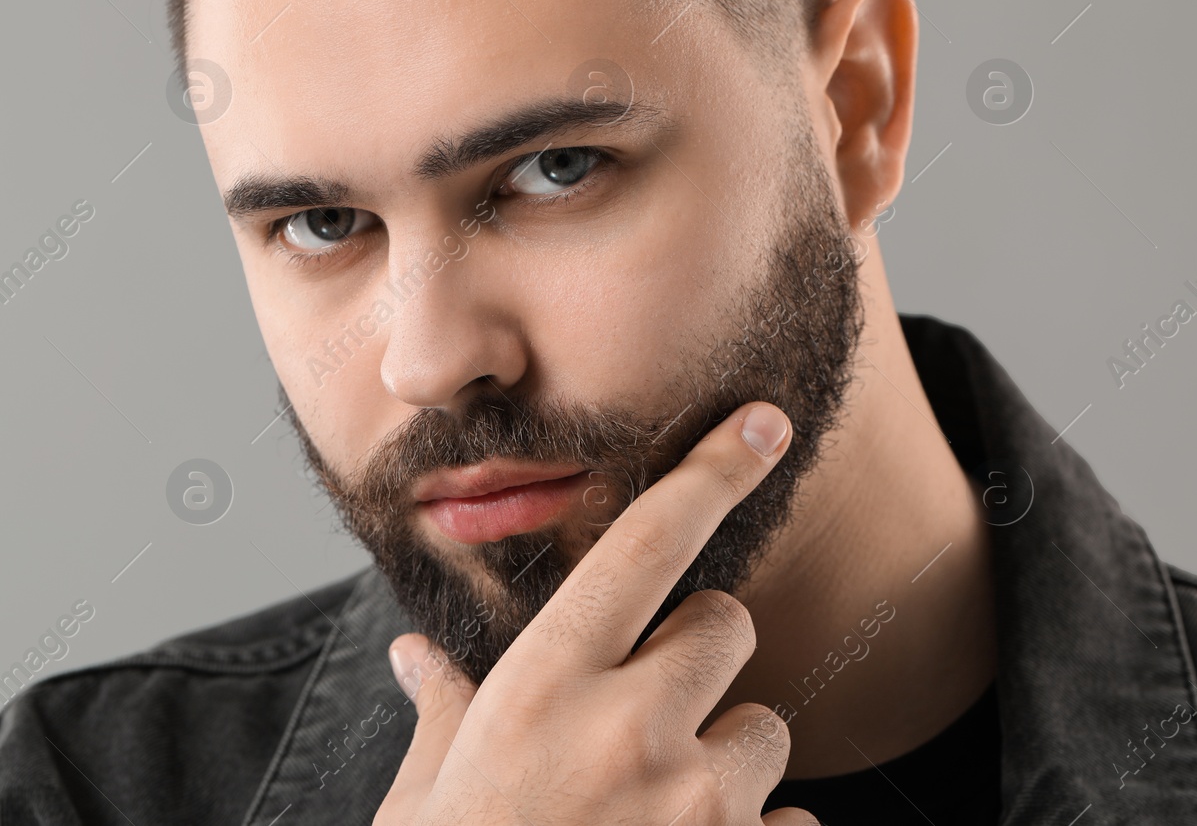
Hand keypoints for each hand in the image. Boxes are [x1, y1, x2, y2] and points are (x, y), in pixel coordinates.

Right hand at [373, 401, 818, 825]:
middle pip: (729, 627)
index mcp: (543, 688)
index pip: (645, 545)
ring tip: (656, 818)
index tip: (762, 423)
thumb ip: (446, 712)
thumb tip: (418, 654)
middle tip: (651, 716)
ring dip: (728, 764)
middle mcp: (628, 730)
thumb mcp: (428, 794)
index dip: (709, 470)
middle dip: (701, 660)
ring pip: (765, 731)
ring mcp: (693, 809)